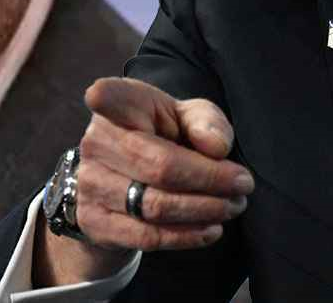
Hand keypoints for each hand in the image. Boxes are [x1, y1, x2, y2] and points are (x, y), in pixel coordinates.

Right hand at [33, 77, 253, 285]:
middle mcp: (97, 142)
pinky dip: (186, 236)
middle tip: (243, 185)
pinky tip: (210, 229)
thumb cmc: (162, 136)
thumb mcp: (186, 117)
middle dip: (211, 180)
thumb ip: (205, 122)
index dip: (102, 97)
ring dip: (204, 210)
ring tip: (232, 206)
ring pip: (155, 206)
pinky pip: (146, 236)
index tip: (97, 95)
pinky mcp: (94, 221)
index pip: (108, 98)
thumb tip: (216, 147)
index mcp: (120, 105)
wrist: (123, 179)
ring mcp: (90, 184)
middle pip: (160, 166)